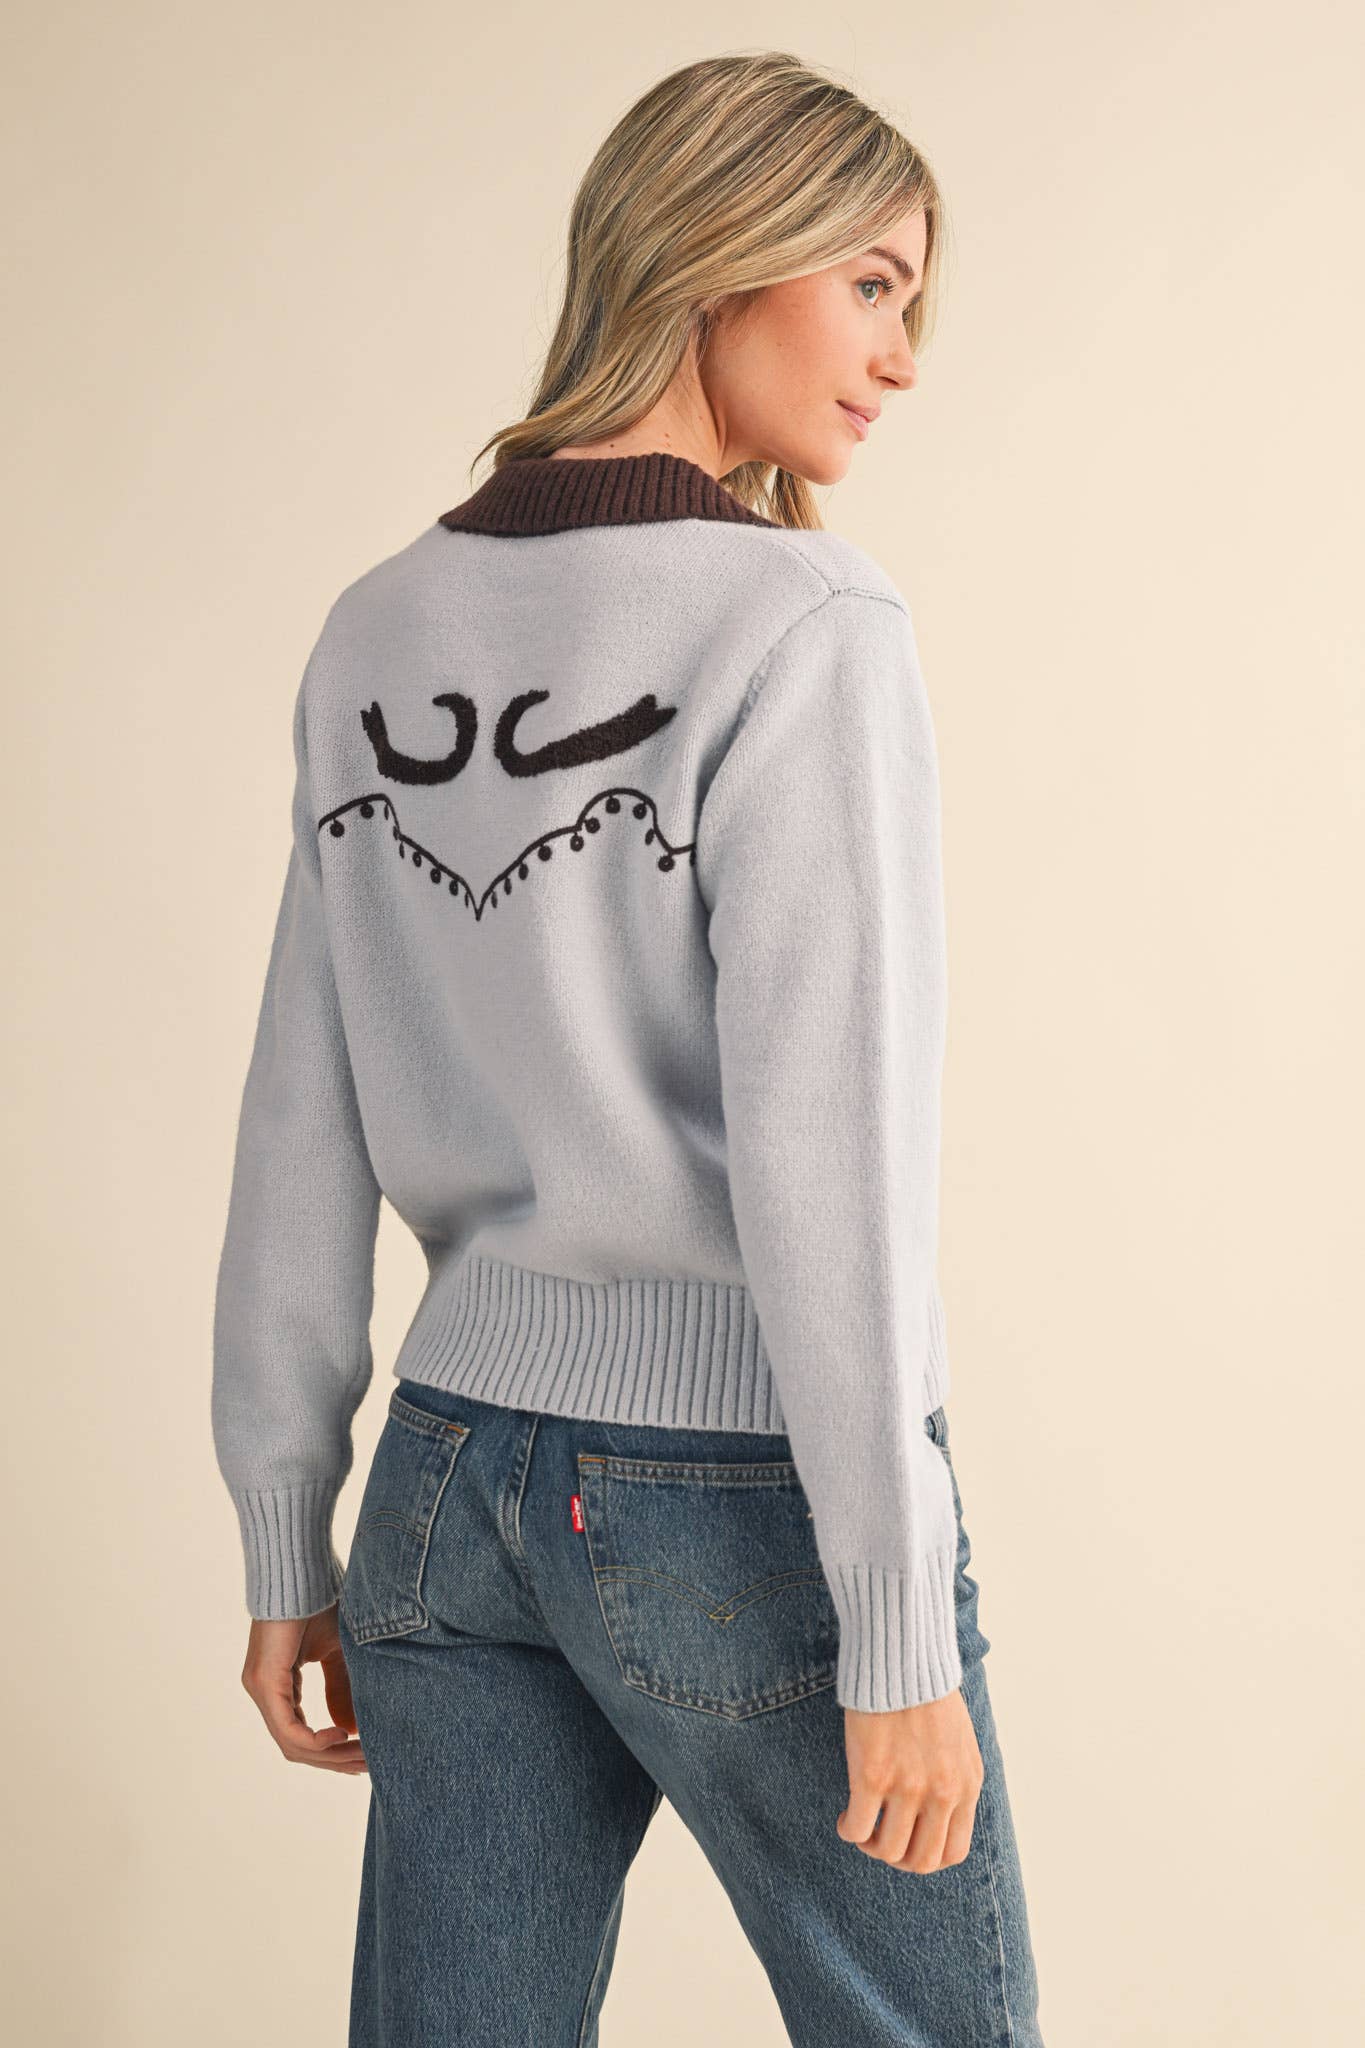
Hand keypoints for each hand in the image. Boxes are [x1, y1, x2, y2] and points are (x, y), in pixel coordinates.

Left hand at [239, 1605, 368, 1772]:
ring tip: (363, 1755)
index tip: (364, 1756)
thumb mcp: (338, 1651)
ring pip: (293, 1744)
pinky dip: (315, 1741)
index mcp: (278, 1685)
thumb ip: (341, 1688)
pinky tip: (341, 1736)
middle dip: (336, 1760)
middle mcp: (265, 1692)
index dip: (333, 1751)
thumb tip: (350, 1729)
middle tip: (369, 1765)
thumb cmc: (319, 1600)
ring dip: (330, 1755)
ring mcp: (261, 1689)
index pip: (301, 1733)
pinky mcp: (264, 1683)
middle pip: (298, 1747)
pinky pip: (288, 1730)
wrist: (301, 1569)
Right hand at [836, 1686, 982, 1871]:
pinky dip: (848, 1830)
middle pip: (921, 1860)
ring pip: (888, 1850)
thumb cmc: (929, 1697)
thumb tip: (939, 1819)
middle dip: (898, 1859)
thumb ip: (955, 1784)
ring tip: (861, 1828)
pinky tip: (843, 1818)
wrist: (904, 1661)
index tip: (909, 1844)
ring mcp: (908, 1787)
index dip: (926, 1858)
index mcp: (966, 1787)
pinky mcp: (873, 1776)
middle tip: (881, 1841)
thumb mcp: (961, 1746)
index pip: (953, 1852)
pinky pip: (857, 1827)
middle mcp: (942, 1793)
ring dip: (871, 1847)